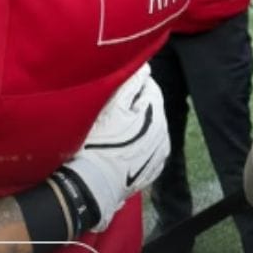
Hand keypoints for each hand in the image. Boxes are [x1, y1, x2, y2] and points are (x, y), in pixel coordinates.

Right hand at [59, 64, 168, 232]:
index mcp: (154, 113)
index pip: (148, 87)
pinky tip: (122, 147)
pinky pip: (148, 149)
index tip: (113, 87)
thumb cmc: (95, 141)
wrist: (90, 185)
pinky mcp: (152, 171)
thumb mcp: (110, 106)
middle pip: (150, 108)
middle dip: (135, 105)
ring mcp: (159, 154)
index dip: (130, 84)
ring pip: (150, 129)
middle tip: (111, 107)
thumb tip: (144, 67)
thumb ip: (130, 83)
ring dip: (138, 125)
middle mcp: (163, 133)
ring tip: (115, 129)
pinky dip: (139, 145)